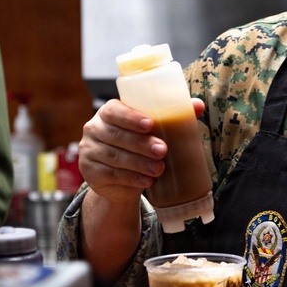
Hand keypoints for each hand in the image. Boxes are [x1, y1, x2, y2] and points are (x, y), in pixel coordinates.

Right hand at [78, 98, 204, 205]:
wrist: (120, 178)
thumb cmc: (138, 145)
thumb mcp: (153, 129)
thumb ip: (173, 115)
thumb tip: (198, 105)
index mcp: (108, 112)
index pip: (114, 110)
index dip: (130, 117)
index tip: (150, 124)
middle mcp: (93, 128)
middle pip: (116, 135)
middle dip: (141, 144)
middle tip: (162, 151)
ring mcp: (88, 150)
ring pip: (114, 157)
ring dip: (138, 163)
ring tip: (159, 169)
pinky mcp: (89, 171)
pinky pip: (110, 175)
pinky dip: (130, 178)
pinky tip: (146, 181)